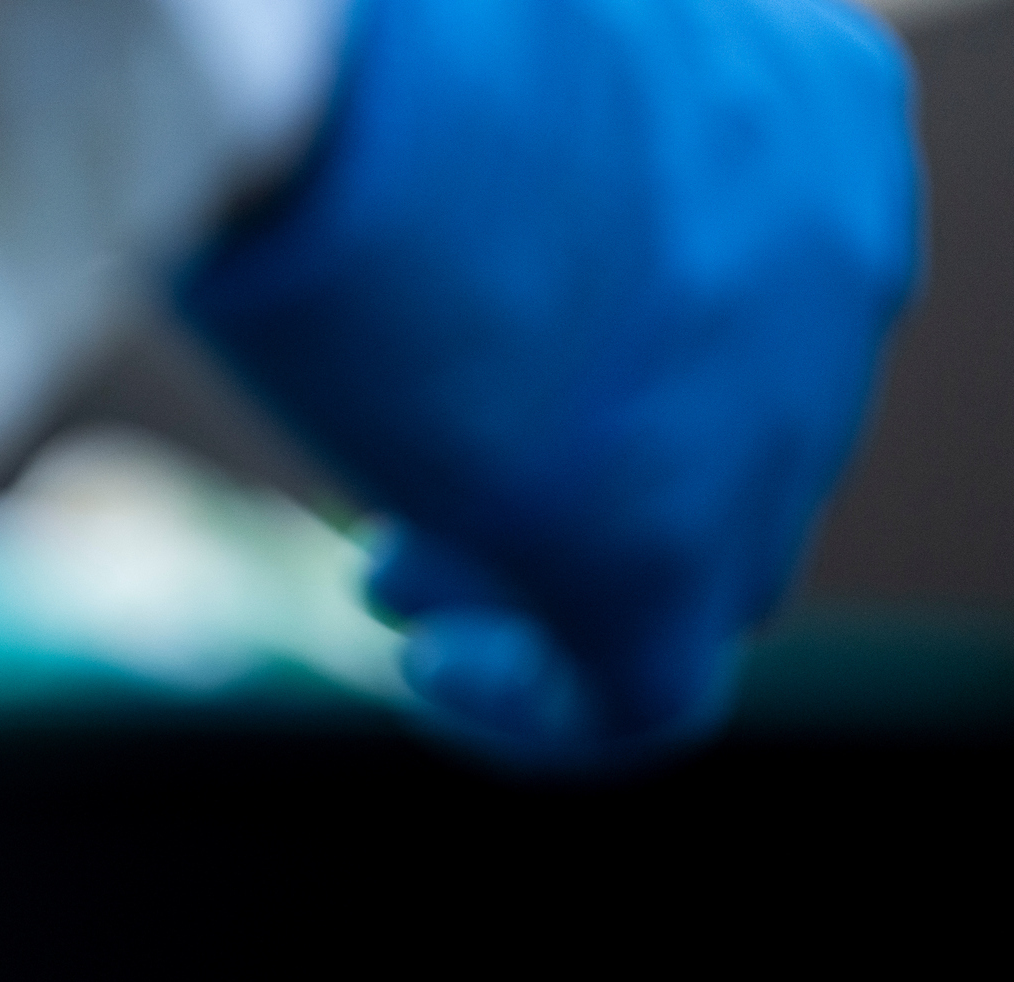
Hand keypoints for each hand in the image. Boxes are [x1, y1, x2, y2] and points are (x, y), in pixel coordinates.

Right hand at [177, 0, 919, 766]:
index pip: (755, 300)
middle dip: (577, 485)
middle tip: (419, 513)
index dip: (615, 369)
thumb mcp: (502, 83)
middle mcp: (846, 268)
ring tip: (399, 589)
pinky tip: (439, 675)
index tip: (472, 382)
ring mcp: (778, 426)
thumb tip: (445, 261)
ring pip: (705, 569)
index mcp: (823, 121)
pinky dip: (542, 709)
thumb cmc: (373, 43)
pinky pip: (643, 699)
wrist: (340, 77)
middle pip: (734, 440)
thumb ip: (534, 178)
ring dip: (551, 592)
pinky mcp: (673, 559)